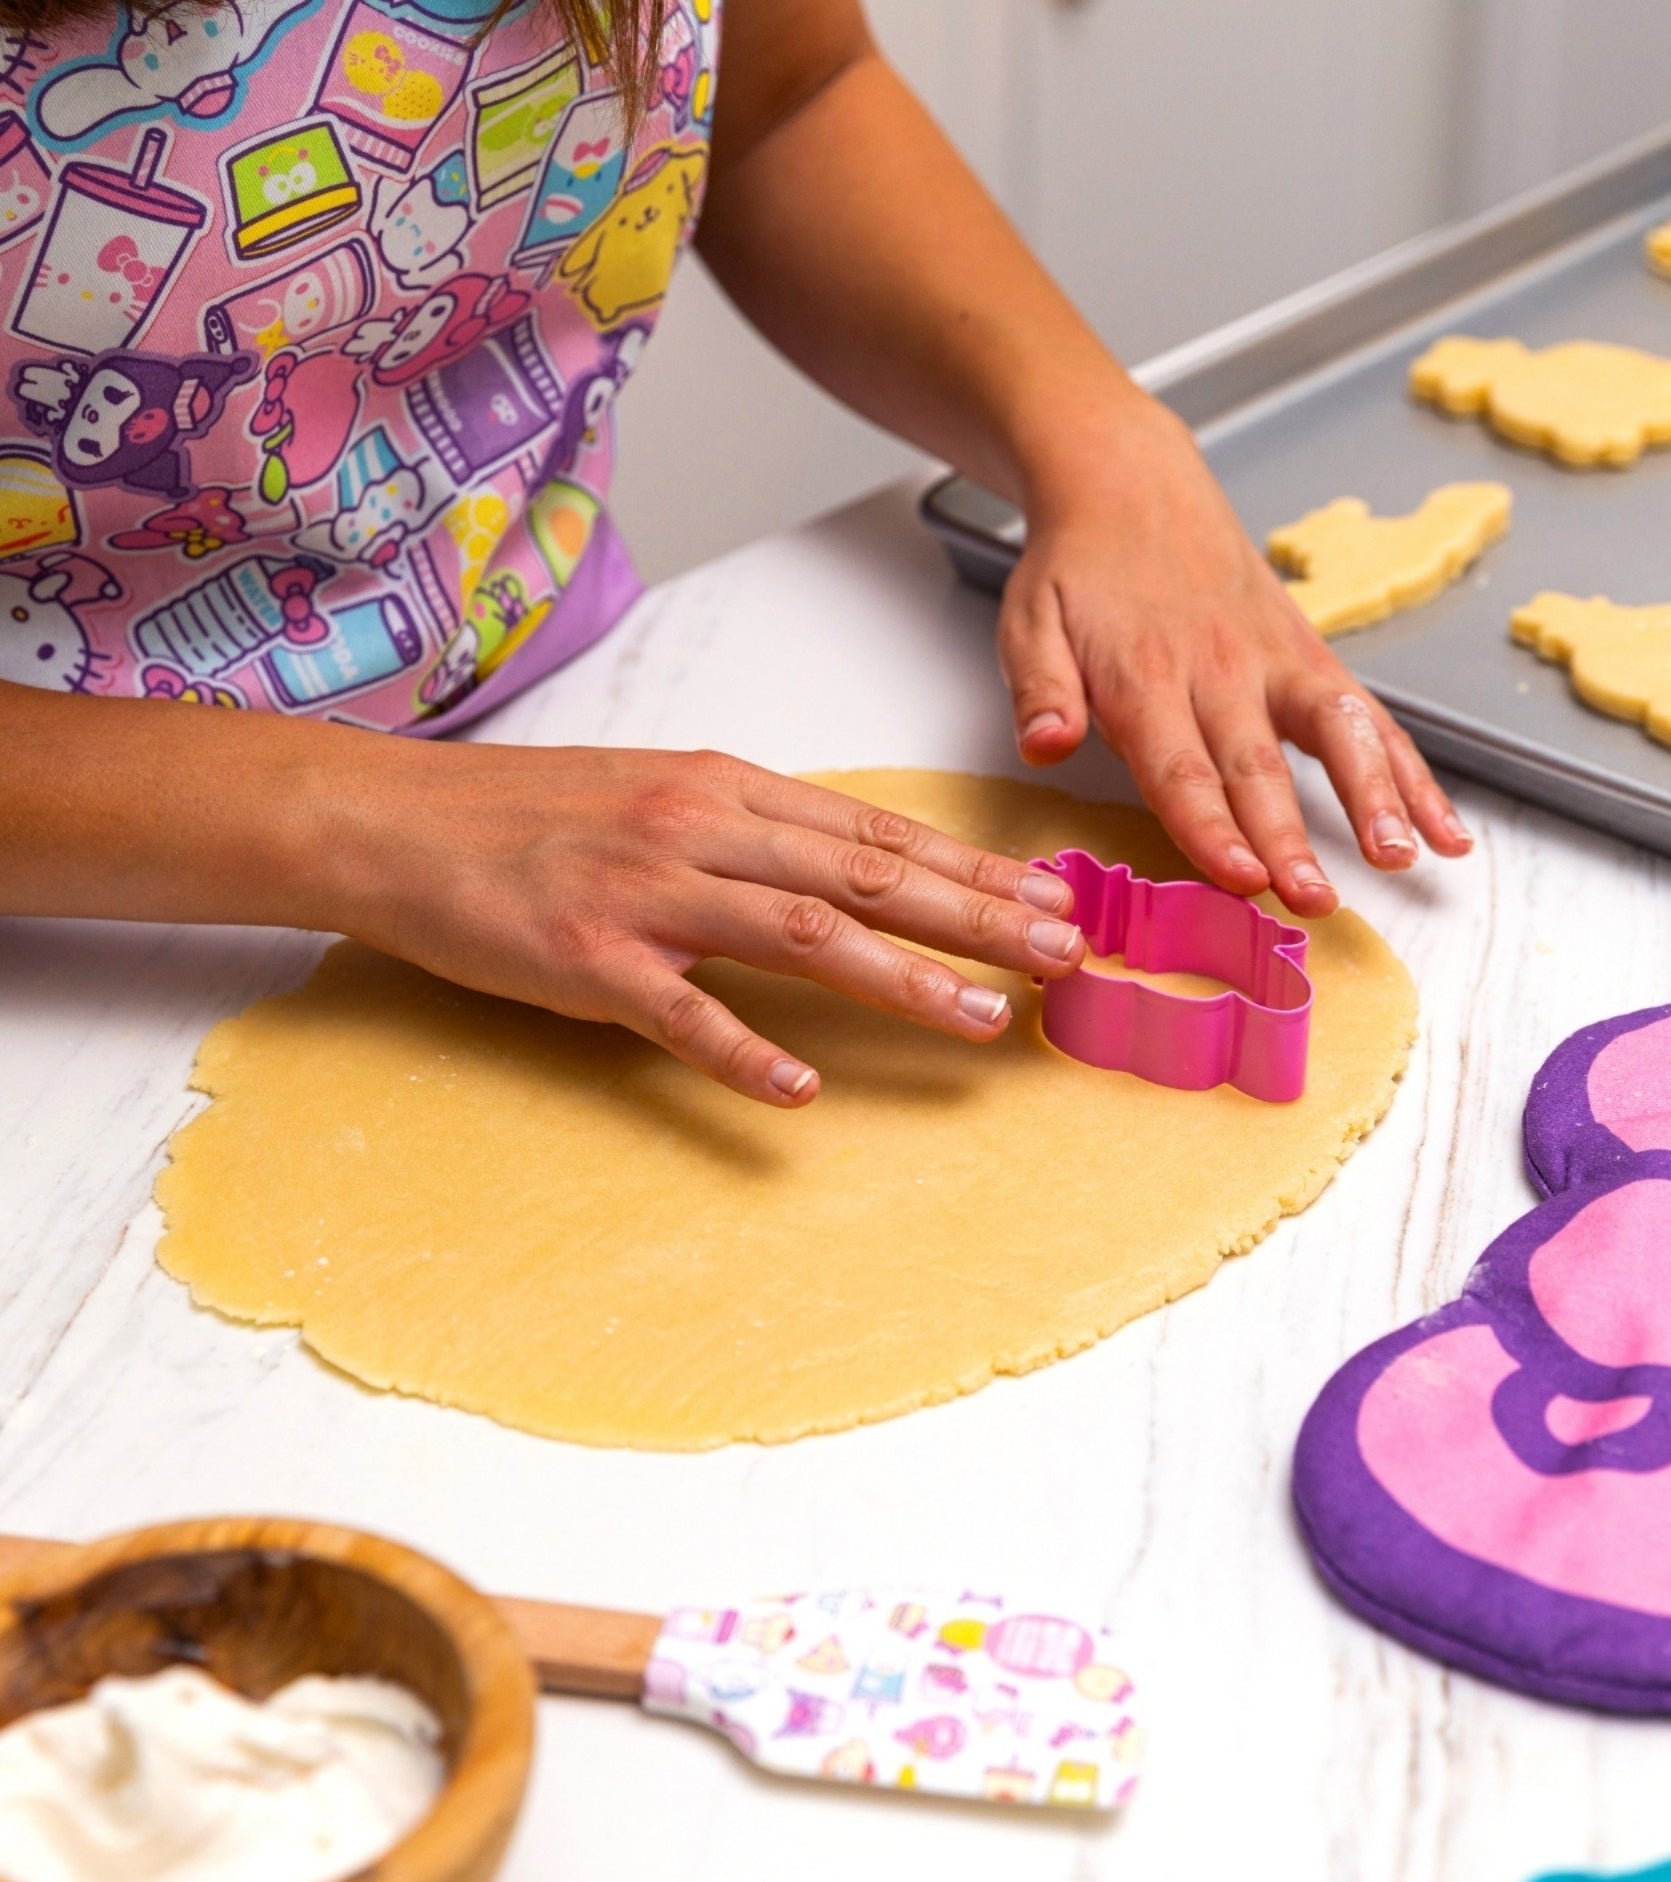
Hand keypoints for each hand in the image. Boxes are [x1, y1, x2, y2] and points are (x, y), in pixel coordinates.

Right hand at [326, 747, 1086, 1107]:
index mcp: (729, 788)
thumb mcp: (662, 793)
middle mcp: (703, 827)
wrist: (398, 818)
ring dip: (901, 978)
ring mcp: (647, 890)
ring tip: (980, 1018)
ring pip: (800, 933)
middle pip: (866, 876)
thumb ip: (758, 828)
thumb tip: (859, 865)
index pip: (880, 832)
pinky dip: (743, 1052)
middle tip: (1061, 956)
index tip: (1054, 899)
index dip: (974, 869)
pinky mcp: (587, 956)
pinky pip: (678, 1012)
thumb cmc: (535, 811)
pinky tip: (801, 1092)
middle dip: (976, 917)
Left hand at [995, 396, 1473, 915]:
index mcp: (1146, 675)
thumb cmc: (1078, 569)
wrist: (1130, 483)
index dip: (1211, 825)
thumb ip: (1040, 689)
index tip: (1240, 877)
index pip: (1179, 766)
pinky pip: (1372, 721)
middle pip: (1260, 766)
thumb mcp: (1029, 621)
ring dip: (1375, 797)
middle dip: (1290, 836)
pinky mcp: (1313, 660)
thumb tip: (1045, 744)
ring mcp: (1277, 663)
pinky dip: (1413, 776)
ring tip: (1403, 857)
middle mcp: (1222, 671)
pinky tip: (1443, 831)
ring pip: (1339, 733)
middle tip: (1312, 898)